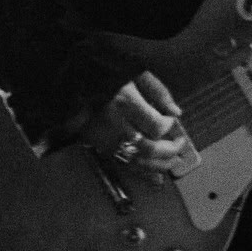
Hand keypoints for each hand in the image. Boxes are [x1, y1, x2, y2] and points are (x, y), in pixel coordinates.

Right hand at [84, 70, 199, 178]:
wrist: (72, 82)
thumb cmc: (107, 73)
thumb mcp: (135, 72)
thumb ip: (158, 91)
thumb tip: (176, 112)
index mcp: (125, 101)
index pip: (155, 126)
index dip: (168, 127)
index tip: (171, 121)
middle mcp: (115, 123)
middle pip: (148, 148)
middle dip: (169, 151)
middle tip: (180, 144)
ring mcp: (105, 138)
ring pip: (136, 161)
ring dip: (158, 166)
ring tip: (173, 163)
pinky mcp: (98, 146)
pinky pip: (123, 164)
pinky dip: (141, 173)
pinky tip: (155, 178)